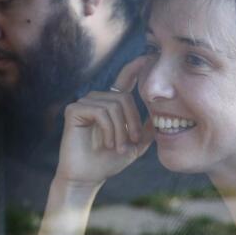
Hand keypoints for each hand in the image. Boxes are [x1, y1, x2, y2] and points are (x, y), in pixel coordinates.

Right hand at [56, 57, 152, 187]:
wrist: (87, 177)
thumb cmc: (108, 162)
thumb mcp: (135, 145)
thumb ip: (147, 129)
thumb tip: (162, 114)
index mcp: (111, 104)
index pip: (124, 80)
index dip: (135, 67)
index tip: (149, 57)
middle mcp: (97, 99)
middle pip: (124, 98)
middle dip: (131, 123)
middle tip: (131, 144)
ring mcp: (84, 103)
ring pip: (113, 106)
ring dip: (120, 130)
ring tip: (117, 147)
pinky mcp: (74, 110)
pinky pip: (100, 111)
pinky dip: (108, 129)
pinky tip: (106, 143)